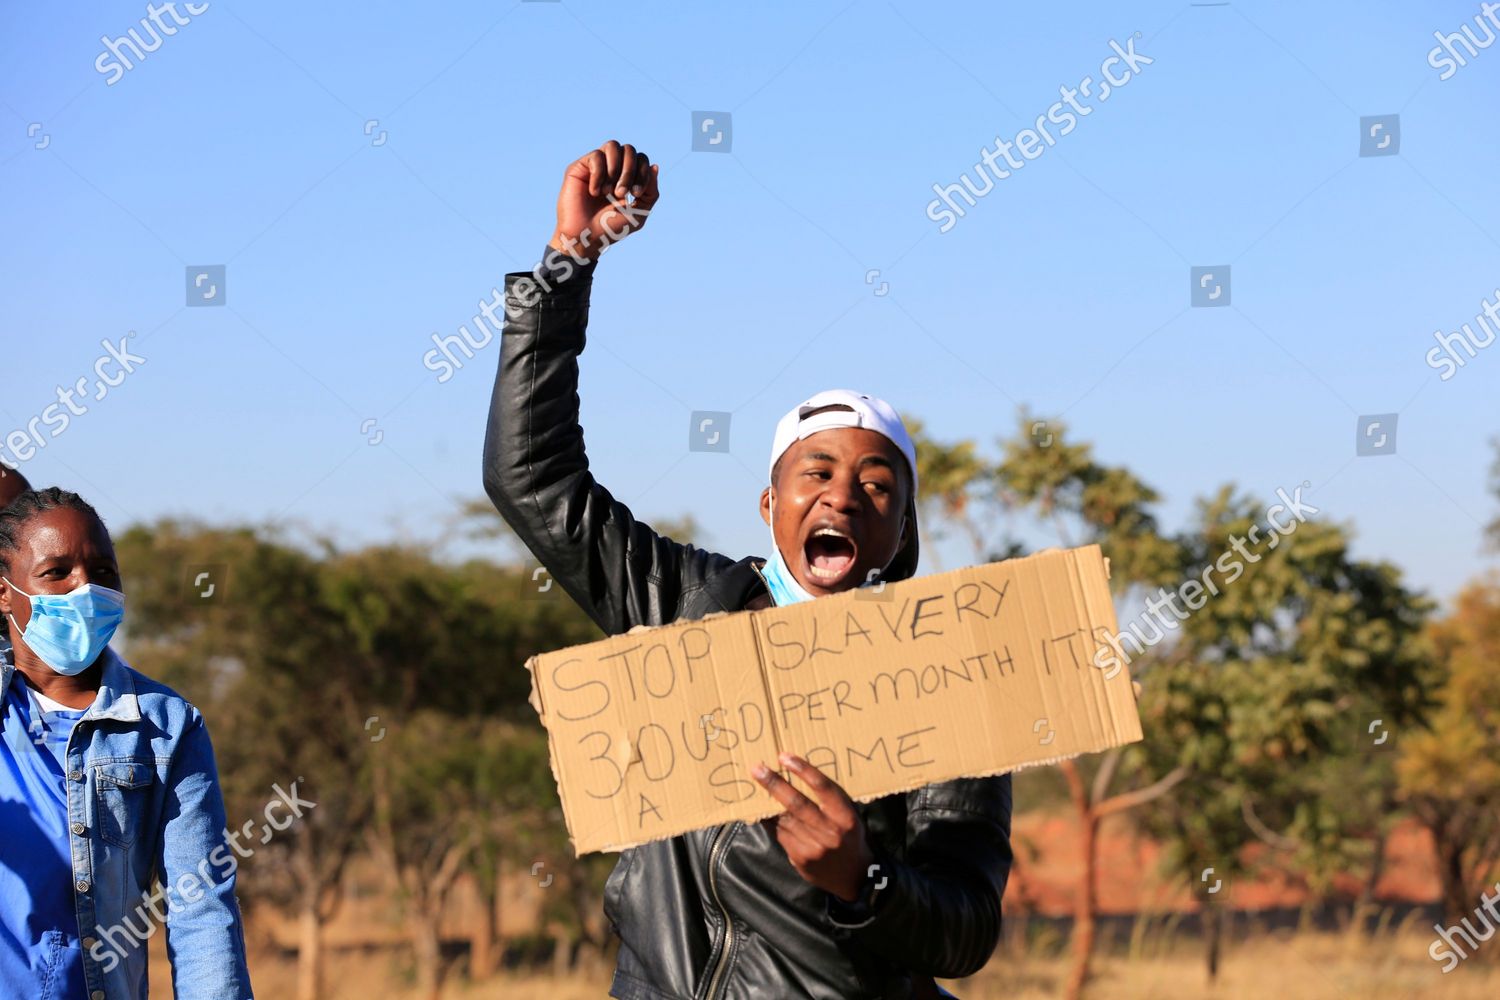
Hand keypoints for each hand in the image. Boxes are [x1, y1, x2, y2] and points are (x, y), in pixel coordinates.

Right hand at [549, 139, 659, 263]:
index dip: (643, 172)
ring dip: (615, 169)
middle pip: (629, 149)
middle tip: (621, 193)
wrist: (587, 237)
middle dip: (629, 171)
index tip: (636, 194)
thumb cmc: (611, 228)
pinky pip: (595, 156)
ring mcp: (596, 166)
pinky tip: (594, 192)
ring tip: (608, 191)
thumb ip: (651, 192)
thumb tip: (655, 166)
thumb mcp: (639, 213)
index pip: (641, 158)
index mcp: (627, 176)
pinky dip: (598, 174)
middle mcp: (612, 168)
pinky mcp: (579, 167)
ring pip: (612, 145)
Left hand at [752, 753, 873, 901]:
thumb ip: (831, 801)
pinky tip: (760, 809)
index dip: (803, 770)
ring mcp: (813, 846)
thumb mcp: (850, 817)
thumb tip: (800, 776)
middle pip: (797, 803)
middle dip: (774, 784)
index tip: (784, 757)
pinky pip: (779, 833)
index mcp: (845, 816)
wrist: (854, 877)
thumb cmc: (850, 838)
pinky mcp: (800, 858)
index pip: (823, 788)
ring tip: (755, 785)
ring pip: (784, 819)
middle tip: (758, 769)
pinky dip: (769, 820)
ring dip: (767, 801)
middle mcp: (830, 831)